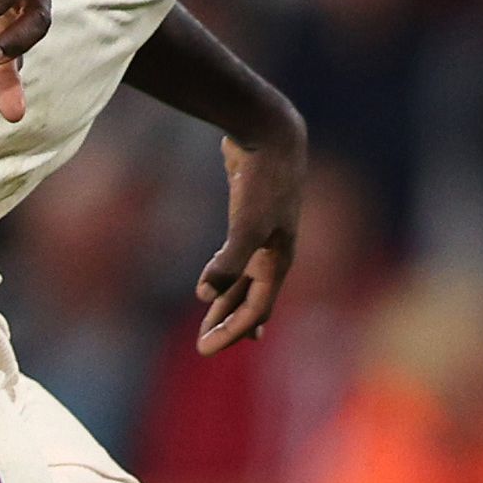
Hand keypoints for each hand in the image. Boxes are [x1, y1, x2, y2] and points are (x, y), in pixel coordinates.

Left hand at [192, 118, 307, 354]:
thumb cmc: (264, 179)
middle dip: (229, 324)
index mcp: (278, 260)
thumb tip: (204, 294)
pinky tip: (217, 280)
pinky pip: (240, 258)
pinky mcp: (250, 217)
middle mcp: (275, 252)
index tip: (204, 349)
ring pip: (246, 279)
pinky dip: (229, 274)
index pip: (256, 309)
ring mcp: (264, 234)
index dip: (231, 331)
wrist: (271, 132)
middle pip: (252, 300)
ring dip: (228, 302)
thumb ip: (228, 261)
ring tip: (211, 321)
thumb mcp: (246, 223)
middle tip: (204, 345)